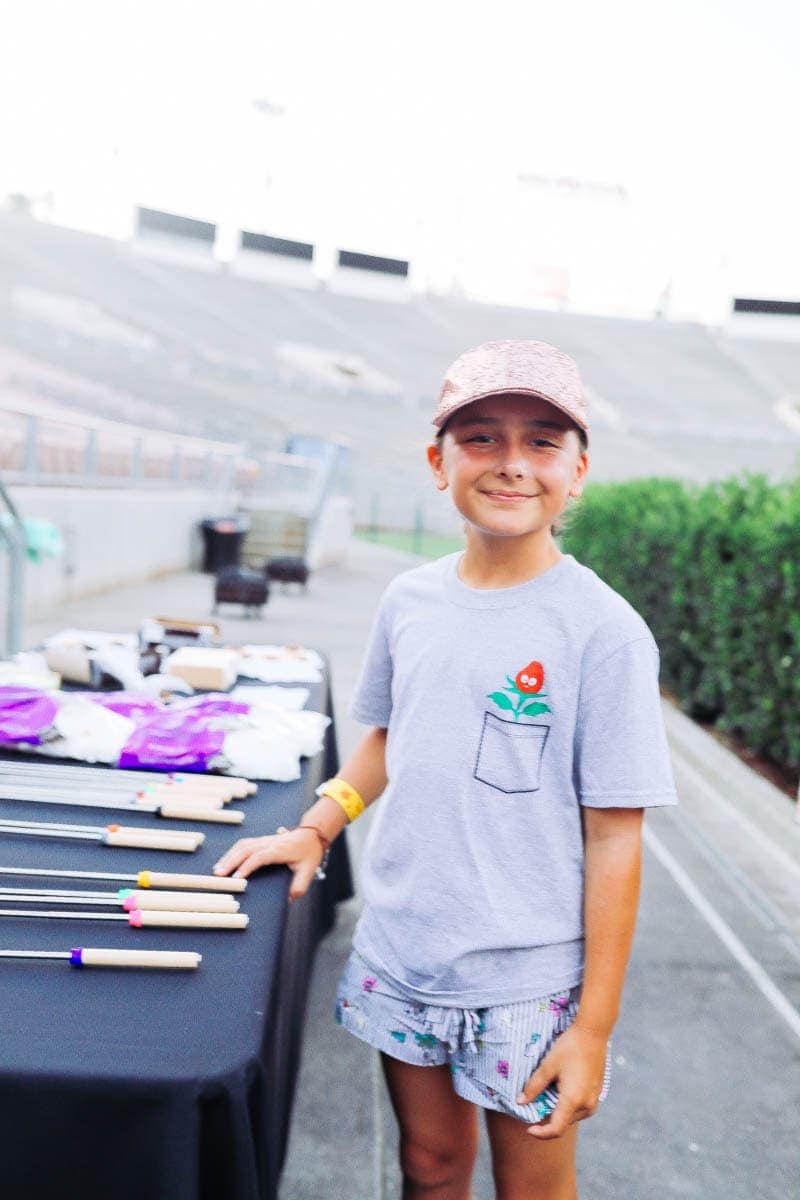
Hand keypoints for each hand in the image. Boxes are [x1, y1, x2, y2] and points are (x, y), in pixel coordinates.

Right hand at [213, 828, 322, 899]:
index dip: (247, 866)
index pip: (260, 856)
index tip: (237, 877)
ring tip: (217, 870)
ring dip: (229, 856)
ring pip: (243, 845)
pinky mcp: (261, 840)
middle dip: (231, 861)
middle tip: (219, 875)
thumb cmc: (309, 852)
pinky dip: (232, 852)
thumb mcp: (309, 870)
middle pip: (246, 849)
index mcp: (280, 849)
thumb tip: (290, 899)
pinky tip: (225, 861)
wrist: (312, 834)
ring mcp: (264, 840)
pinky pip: (244, 844)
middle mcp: (270, 843)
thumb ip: (300, 885)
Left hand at [516, 1024, 607, 1139]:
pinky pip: (581, 1108)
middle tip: (535, 1106)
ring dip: (559, 1112)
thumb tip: (520, 1102)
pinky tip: (561, 1091)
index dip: (541, 1133)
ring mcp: (594, 1100)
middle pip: (564, 1123)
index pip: (556, 1129)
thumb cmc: (569, 1048)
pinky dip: (569, 1106)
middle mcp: (586, 1105)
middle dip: (548, 1120)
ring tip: (547, 1096)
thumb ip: (534, 1087)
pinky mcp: (597, 1093)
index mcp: (573, 1100)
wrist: (593, 1034)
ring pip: (573, 1116)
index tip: (529, 1129)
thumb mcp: (548, 1066)